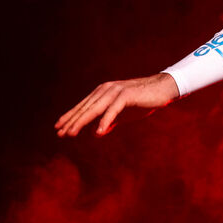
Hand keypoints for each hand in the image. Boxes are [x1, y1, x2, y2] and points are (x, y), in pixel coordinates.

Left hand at [54, 73, 180, 137]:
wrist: (163, 89)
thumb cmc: (143, 101)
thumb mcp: (123, 115)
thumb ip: (109, 122)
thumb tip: (96, 133)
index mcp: (103, 93)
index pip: (83, 106)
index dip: (70, 117)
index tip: (58, 127)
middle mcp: (105, 90)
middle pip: (85, 108)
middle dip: (71, 120)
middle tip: (59, 132)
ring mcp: (115, 91)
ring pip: (94, 109)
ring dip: (81, 121)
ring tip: (71, 133)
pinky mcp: (126, 95)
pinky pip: (112, 110)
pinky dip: (105, 121)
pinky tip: (97, 132)